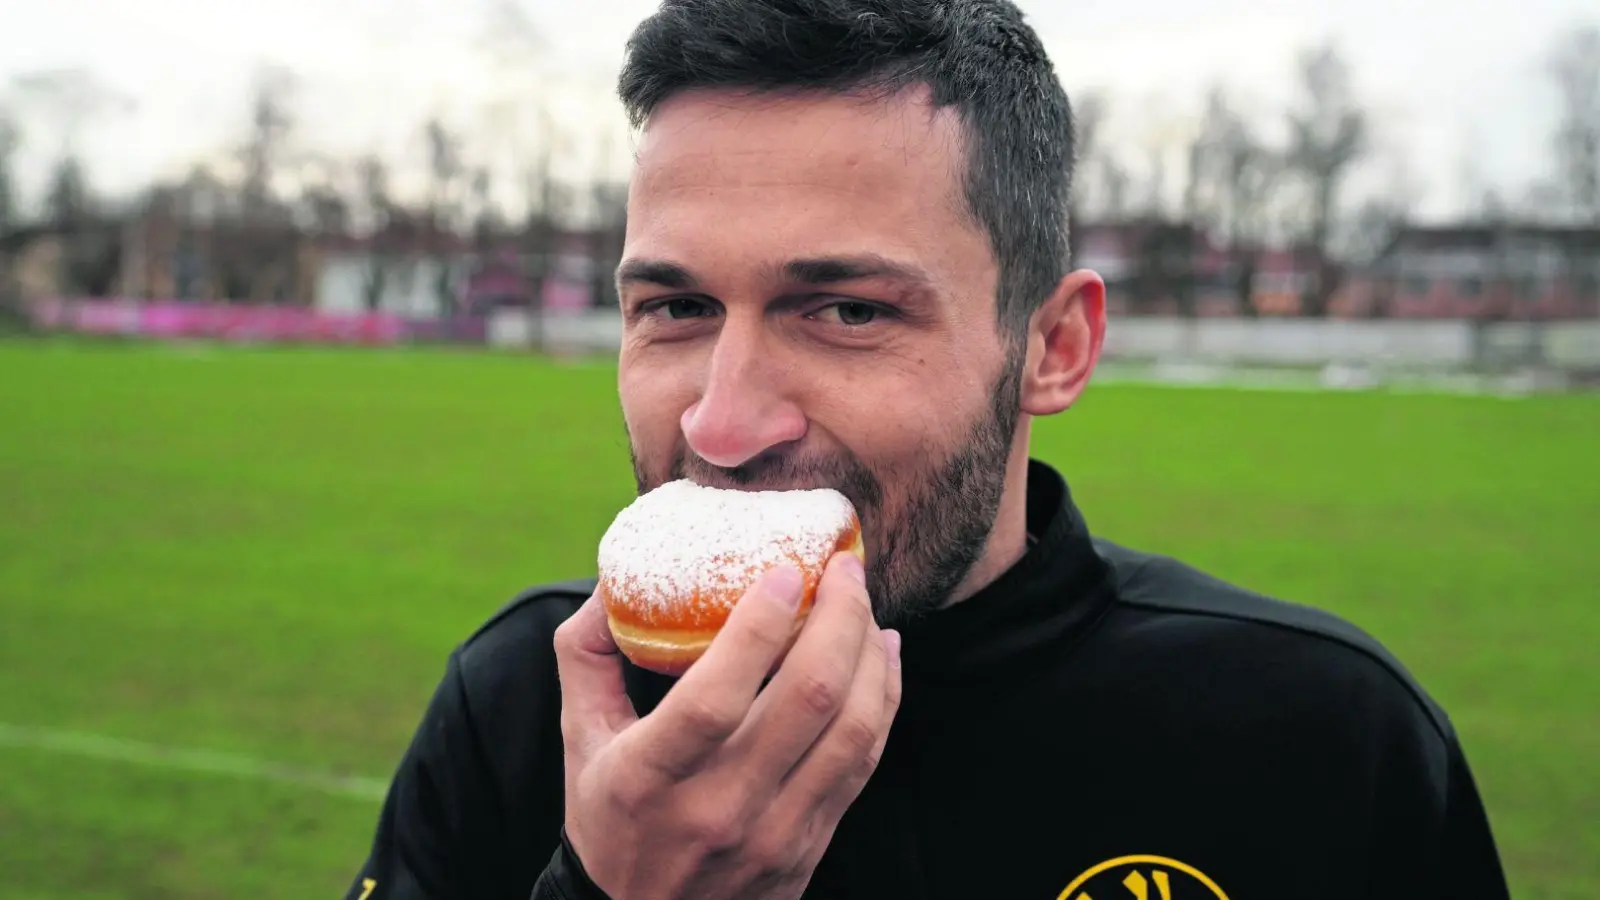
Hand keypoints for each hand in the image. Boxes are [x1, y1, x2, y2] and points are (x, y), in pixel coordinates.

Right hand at [553, 553, 903, 899]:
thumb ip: (587, 654)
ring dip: (870, 654)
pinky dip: (884, 698)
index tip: (786, 570)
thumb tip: (614, 578)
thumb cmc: (610, 816)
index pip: (714, 698)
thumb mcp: (578, 739)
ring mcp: (773, 833)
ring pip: (852, 729)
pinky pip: (865, 761)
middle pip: (807, 699)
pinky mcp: (810, 845)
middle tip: (844, 568)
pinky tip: (883, 656)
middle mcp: (718, 808)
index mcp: (649, 776)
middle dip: (839, 617)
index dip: (759, 627)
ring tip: (864, 606)